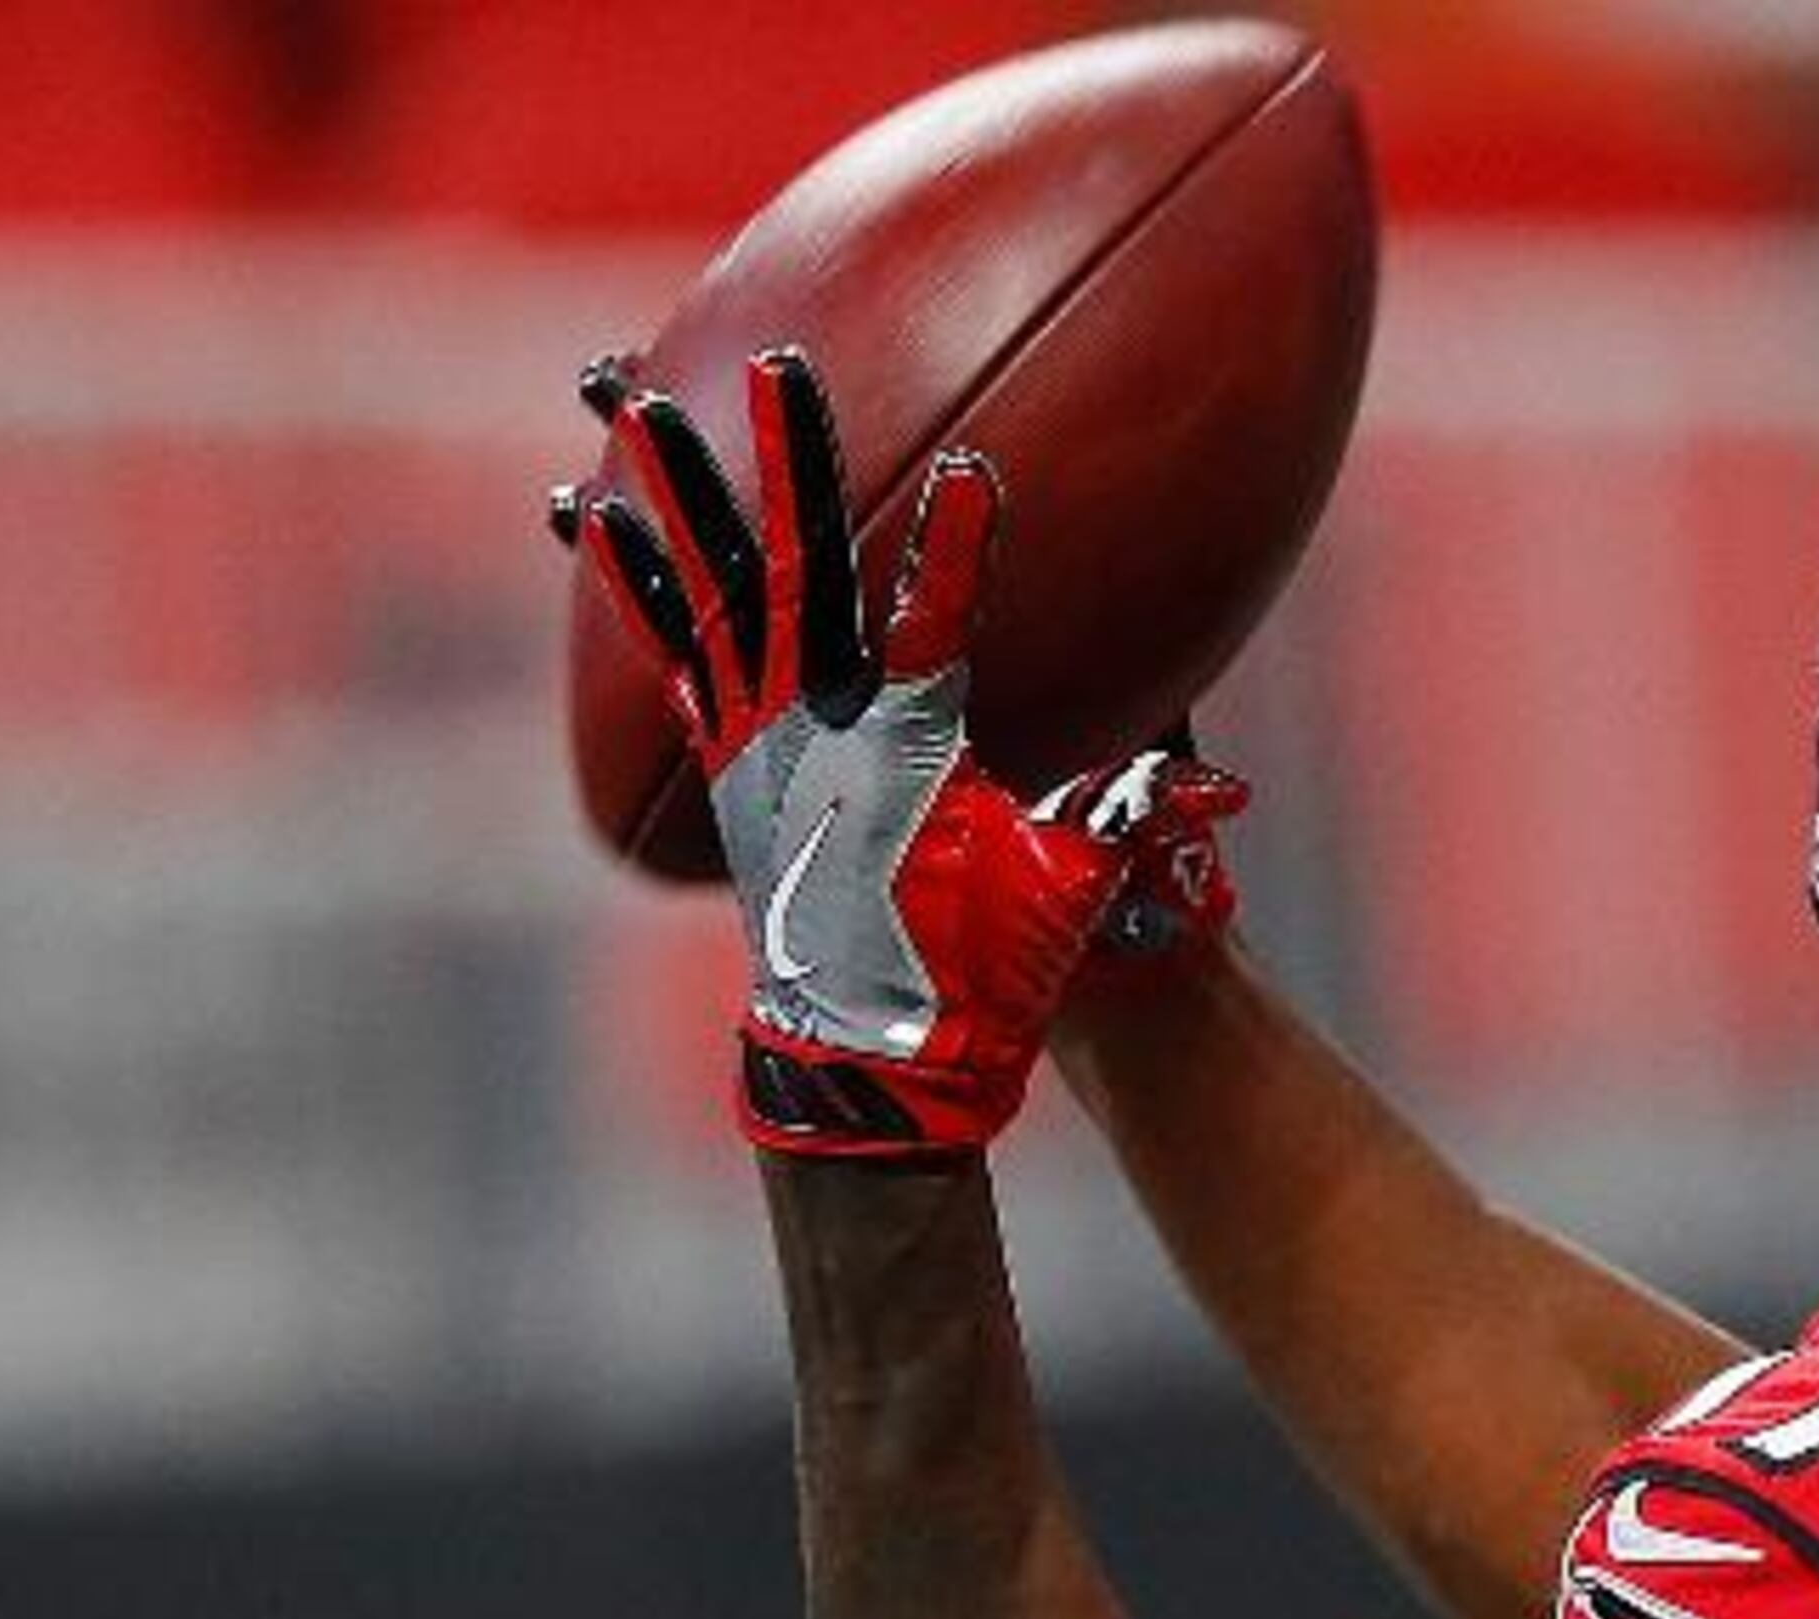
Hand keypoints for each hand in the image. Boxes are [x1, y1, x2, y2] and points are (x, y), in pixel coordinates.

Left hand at [559, 347, 1216, 1155]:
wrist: (871, 1051)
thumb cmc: (983, 971)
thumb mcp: (1070, 891)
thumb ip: (1128, 815)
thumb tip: (1219, 784)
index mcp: (910, 747)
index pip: (934, 621)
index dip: (957, 542)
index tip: (969, 467)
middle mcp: (818, 730)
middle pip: (799, 567)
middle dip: (792, 460)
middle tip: (777, 367)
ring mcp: (759, 744)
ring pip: (713, 590)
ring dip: (680, 494)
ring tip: (638, 405)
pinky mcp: (727, 765)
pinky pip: (676, 651)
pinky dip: (641, 582)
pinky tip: (600, 518)